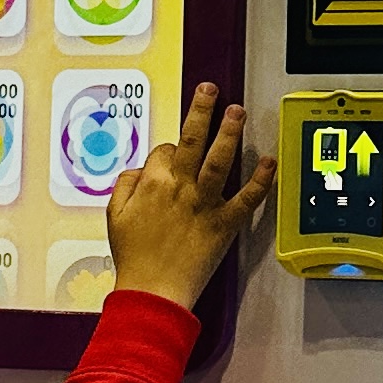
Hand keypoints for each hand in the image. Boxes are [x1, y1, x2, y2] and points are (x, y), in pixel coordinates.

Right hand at [106, 85, 273, 312]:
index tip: (173, 156)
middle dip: (202, 110)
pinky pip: (246, 199)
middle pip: (192, 140)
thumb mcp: (114, 215)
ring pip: (219, 159)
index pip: (165, 150)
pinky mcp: (224, 224)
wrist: (153, 291)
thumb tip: (140, 169)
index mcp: (153, 183)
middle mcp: (180, 188)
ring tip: (237, 112)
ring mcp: (204, 204)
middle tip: (212, 90)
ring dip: (230, 132)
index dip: (169, 150)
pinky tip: (269, 162)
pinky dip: (260, 180)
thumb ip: (125, 185)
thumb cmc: (133, 258)